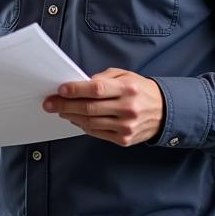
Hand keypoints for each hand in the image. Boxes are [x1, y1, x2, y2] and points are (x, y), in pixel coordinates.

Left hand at [42, 68, 164, 146]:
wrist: (165, 111)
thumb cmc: (139, 89)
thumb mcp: (124, 75)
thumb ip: (102, 78)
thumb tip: (78, 84)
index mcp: (127, 89)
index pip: (96, 89)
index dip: (75, 90)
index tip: (60, 89)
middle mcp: (128, 108)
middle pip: (89, 108)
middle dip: (65, 105)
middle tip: (49, 103)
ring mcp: (126, 126)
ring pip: (90, 122)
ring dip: (71, 116)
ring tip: (59, 110)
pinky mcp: (124, 139)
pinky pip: (97, 133)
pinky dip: (83, 126)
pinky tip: (75, 119)